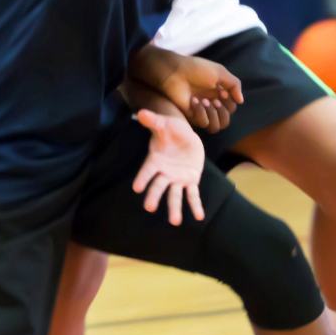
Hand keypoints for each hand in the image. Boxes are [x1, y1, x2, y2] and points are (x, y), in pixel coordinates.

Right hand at [132, 109, 205, 224]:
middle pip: (158, 186)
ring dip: (174, 208)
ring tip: (175, 221)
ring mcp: (177, 179)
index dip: (143, 178)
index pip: (147, 170)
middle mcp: (164, 173)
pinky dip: (195, 206)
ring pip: (174, 195)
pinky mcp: (190, 182)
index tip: (137, 188)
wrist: (186, 137)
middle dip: (154, 196)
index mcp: (155, 160)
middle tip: (149, 208)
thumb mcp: (164, 124)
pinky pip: (192, 195)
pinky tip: (199, 216)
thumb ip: (153, 121)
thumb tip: (141, 112)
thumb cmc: (172, 130)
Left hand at [159, 56, 243, 133]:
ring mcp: (201, 111)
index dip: (230, 101)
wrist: (175, 72)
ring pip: (217, 126)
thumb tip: (241, 101)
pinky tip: (194, 101)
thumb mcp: (220, 72)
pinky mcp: (191, 116)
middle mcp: (211, 104)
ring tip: (206, 101)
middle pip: (226, 119)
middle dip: (224, 110)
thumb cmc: (196, 69)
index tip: (221, 90)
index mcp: (218, 94)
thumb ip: (235, 85)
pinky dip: (201, 112)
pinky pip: (203, 123)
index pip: (232, 107)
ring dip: (215, 114)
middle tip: (215, 99)